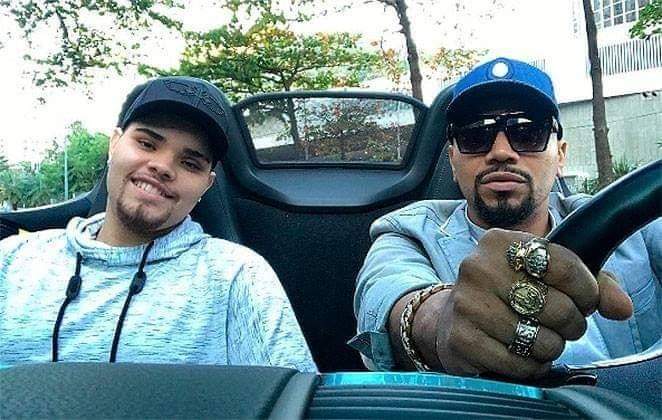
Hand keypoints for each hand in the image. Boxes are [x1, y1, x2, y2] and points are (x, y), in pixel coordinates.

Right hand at [429, 228, 632, 378]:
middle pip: (556, 306)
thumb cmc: (507, 294)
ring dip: (550, 347)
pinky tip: (520, 353)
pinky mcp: (462, 338)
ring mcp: (466, 303)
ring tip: (538, 338)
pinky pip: (519, 363)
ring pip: (539, 339)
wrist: (453, 319)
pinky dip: (530, 365)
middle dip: (571, 324)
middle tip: (562, 325)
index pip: (564, 265)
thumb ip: (593, 283)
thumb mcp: (545, 275)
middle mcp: (478, 267)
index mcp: (499, 242)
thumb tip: (621, 307)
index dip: (586, 290)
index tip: (584, 299)